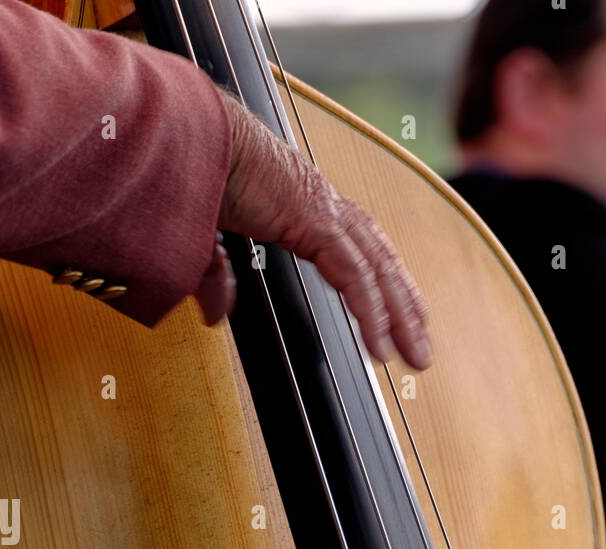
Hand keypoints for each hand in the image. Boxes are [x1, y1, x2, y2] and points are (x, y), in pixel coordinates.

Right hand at [198, 91, 430, 370]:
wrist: (185, 137)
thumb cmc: (192, 171)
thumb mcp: (205, 239)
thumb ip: (219, 277)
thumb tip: (217, 315)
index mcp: (302, 204)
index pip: (358, 251)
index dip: (379, 287)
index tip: (393, 319)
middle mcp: (322, 203)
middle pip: (380, 262)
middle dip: (405, 306)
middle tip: (420, 347)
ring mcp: (323, 208)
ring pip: (378, 270)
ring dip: (401, 315)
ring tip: (416, 354)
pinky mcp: (315, 220)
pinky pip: (354, 274)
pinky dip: (370, 311)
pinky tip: (380, 345)